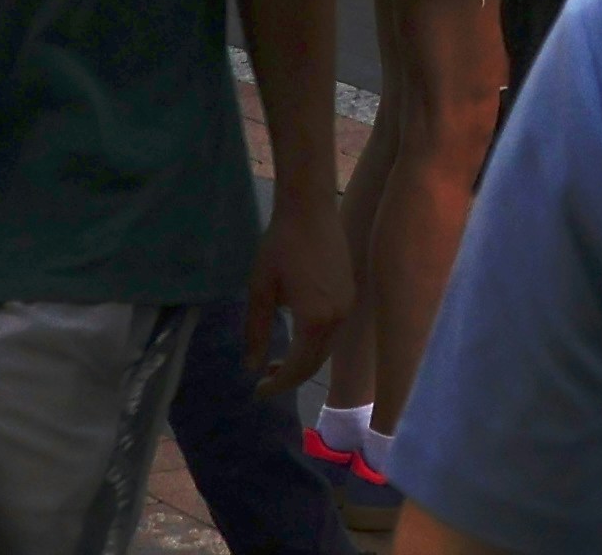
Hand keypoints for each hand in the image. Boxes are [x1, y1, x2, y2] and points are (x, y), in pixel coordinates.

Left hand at [242, 186, 352, 400]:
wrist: (310, 208)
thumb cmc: (280, 246)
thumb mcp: (261, 290)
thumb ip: (256, 332)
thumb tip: (252, 368)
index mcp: (315, 320)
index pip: (297, 368)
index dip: (277, 384)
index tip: (257, 392)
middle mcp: (338, 318)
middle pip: (315, 364)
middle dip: (290, 378)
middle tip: (264, 381)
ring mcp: (348, 306)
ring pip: (326, 350)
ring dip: (303, 362)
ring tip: (276, 363)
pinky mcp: (350, 294)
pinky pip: (332, 333)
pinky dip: (314, 346)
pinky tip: (296, 339)